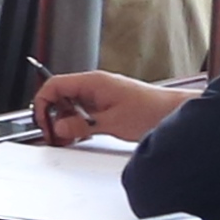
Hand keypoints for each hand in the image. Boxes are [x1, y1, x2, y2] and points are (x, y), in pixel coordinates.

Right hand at [37, 69, 182, 146]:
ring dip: (67, 122)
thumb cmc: (152, 110)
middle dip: (54, 116)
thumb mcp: (112, 122)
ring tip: (69, 138)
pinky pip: (84, 112)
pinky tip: (83, 135)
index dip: (43, 103)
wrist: (176, 113)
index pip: (53, 85)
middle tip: (55, 135)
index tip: (44, 122)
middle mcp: (94, 86)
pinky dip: (79, 124)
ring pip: (71, 106)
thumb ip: (81, 125)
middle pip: (60, 97)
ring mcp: (101, 95)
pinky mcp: (107, 105)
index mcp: (92, 82)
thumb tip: (59, 127)